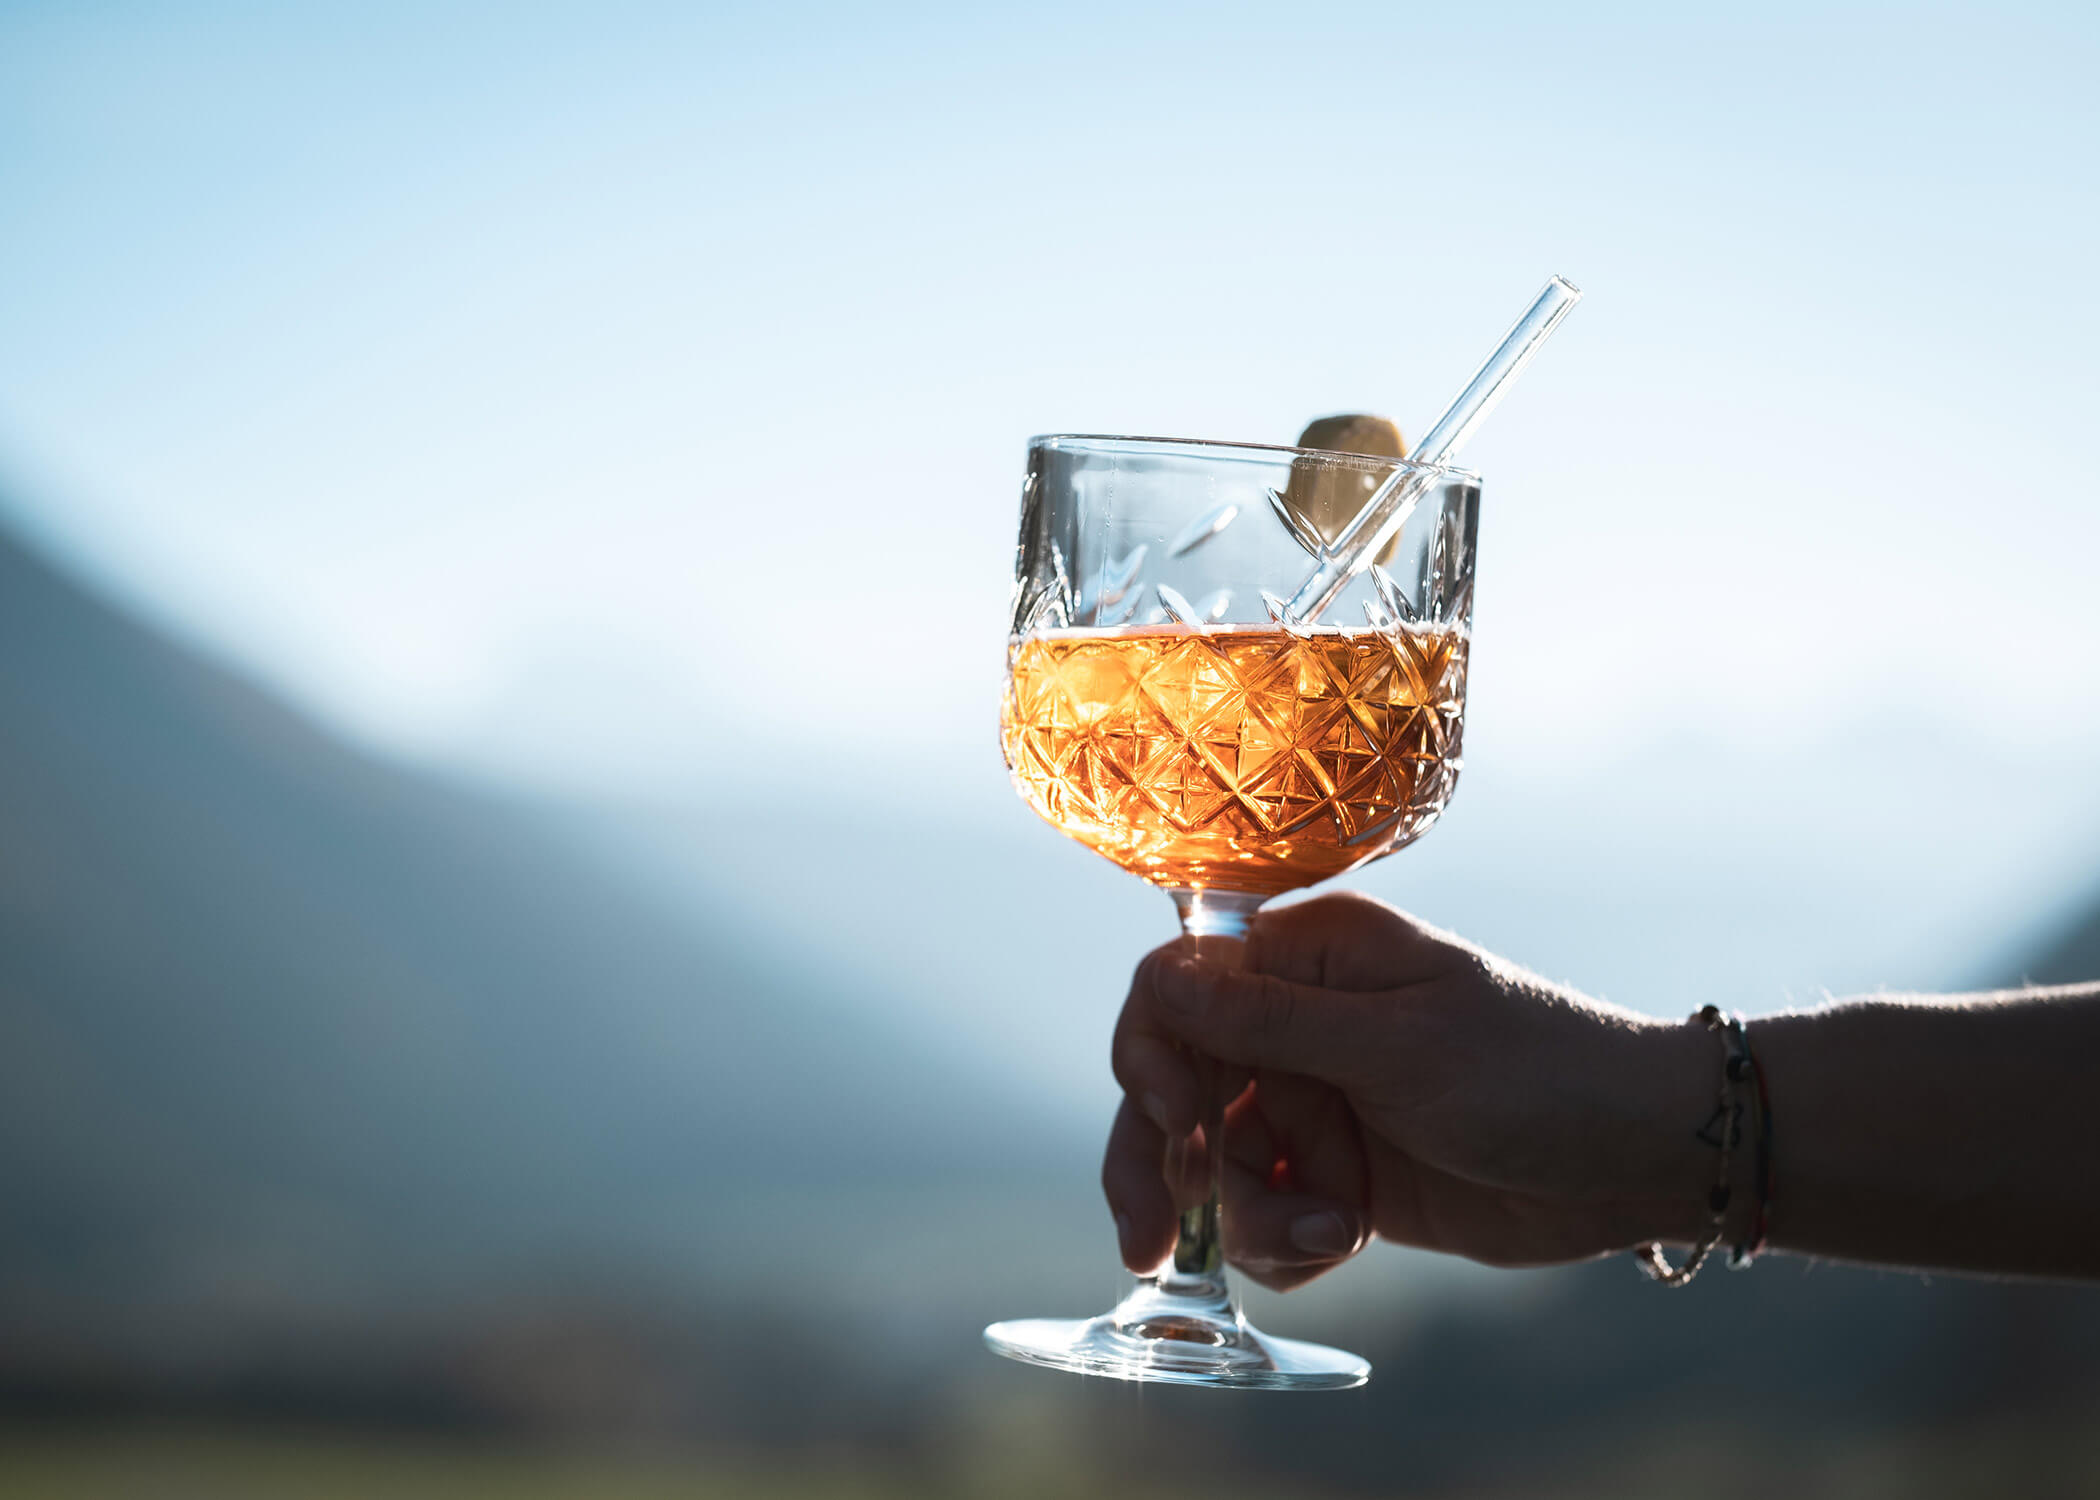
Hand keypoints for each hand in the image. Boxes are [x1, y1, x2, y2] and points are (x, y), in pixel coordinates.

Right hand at [1104, 892, 1719, 1288]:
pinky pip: (1263, 1217)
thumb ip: (1270, 1022)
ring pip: (1214, 1169)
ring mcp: (1314, 1102)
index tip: (1177, 1123)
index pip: (1175, 990)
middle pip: (1173, 1090)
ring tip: (1332, 1235)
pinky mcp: (1336, 1174)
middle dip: (1162, 1166)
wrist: (1636, 1159)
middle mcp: (1296, 1023)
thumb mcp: (1400, 1048)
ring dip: (1254, 1217)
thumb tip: (1157, 979)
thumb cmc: (1537, 1072)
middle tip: (1153, 1244)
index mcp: (1307, 958)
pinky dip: (1288, 1244)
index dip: (1152, 1058)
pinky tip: (1347, 1244)